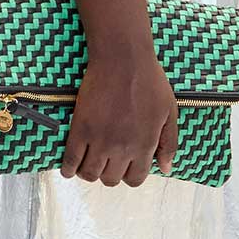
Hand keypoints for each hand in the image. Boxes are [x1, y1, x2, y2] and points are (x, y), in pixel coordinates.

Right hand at [59, 53, 178, 185]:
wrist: (123, 59)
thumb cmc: (149, 81)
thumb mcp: (169, 112)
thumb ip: (169, 143)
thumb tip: (166, 168)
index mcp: (145, 145)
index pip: (135, 179)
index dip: (128, 176)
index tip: (123, 167)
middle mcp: (122, 148)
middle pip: (110, 179)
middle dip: (108, 174)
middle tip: (105, 163)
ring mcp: (100, 140)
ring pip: (90, 174)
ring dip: (88, 173)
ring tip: (87, 164)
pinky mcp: (81, 129)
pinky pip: (70, 160)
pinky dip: (68, 169)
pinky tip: (70, 168)